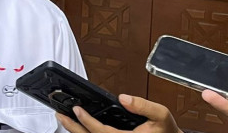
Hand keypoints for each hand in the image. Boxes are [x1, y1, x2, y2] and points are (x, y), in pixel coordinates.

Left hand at [56, 94, 181, 132]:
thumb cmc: (166, 131)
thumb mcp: (161, 114)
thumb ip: (143, 105)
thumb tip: (123, 98)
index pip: (101, 132)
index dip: (86, 121)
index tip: (77, 109)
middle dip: (73, 127)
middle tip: (60, 115)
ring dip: (76, 131)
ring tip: (65, 119)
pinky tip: (78, 126)